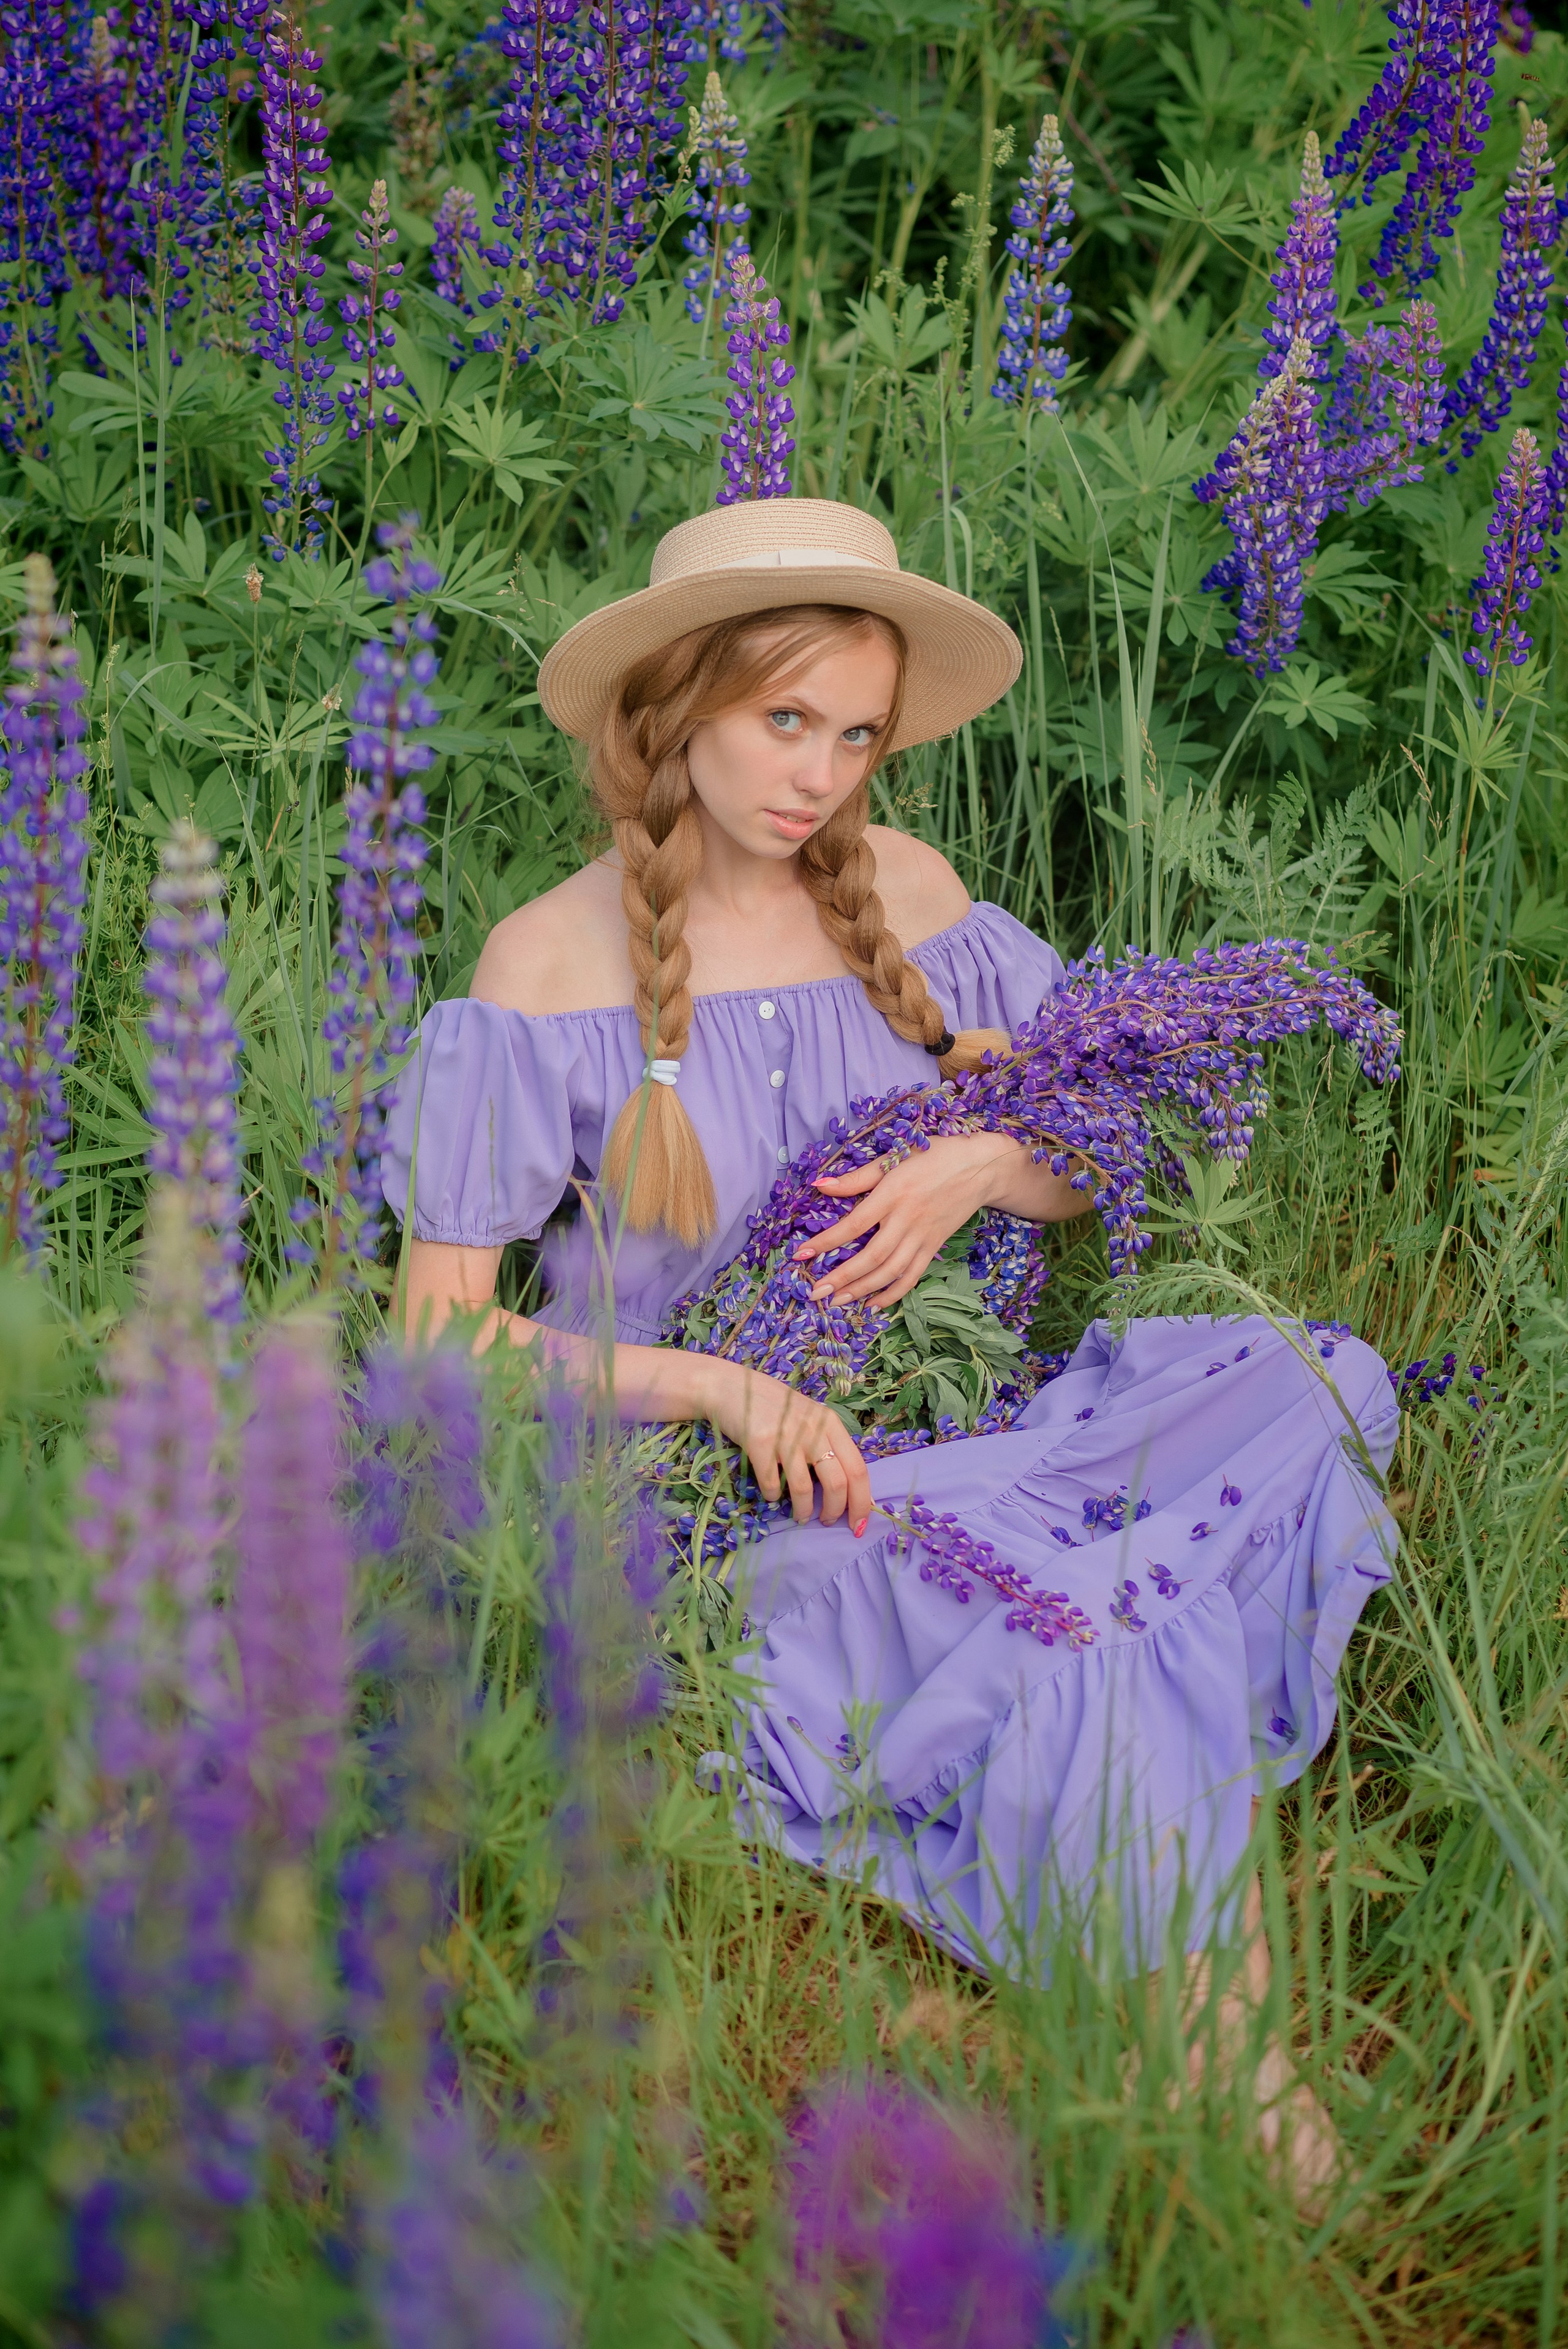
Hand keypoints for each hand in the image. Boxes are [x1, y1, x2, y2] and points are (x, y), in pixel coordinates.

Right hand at [703, 1359, 872, 1530]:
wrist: (731, 1386)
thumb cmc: (773, 1405)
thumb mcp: (809, 1416)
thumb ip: (827, 1441)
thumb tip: (847, 1486)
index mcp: (830, 1423)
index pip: (858, 1468)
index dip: (862, 1502)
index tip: (859, 1524)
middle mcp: (812, 1429)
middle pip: (837, 1483)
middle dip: (835, 1511)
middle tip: (828, 1521)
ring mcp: (785, 1435)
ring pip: (804, 1488)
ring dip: (804, 1511)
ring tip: (801, 1517)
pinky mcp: (759, 1443)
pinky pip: (771, 1483)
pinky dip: (773, 1497)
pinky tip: (772, 1496)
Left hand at [792, 1133, 1016, 1308]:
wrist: (980, 1167)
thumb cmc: (933, 1155)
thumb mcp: (894, 1157)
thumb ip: (857, 1177)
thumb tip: (819, 1186)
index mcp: (893, 1193)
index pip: (854, 1224)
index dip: (827, 1241)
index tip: (801, 1255)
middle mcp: (907, 1219)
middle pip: (871, 1256)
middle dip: (842, 1277)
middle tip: (815, 1292)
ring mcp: (923, 1236)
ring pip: (890, 1271)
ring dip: (862, 1290)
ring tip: (837, 1302)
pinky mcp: (935, 1246)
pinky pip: (913, 1276)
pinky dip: (893, 1293)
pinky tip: (873, 1304)